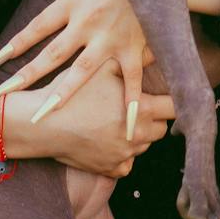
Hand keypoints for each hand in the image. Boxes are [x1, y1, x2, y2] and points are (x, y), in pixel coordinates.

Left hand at [0, 0, 146, 128]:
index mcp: (75, 1)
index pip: (36, 28)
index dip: (13, 47)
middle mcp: (88, 24)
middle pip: (50, 55)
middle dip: (24, 77)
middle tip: (1, 97)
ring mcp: (112, 39)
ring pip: (81, 73)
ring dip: (61, 95)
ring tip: (42, 116)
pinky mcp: (135, 48)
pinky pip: (131, 81)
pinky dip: (129, 103)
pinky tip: (124, 128)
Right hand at [11, 75, 174, 177]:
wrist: (45, 126)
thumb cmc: (73, 94)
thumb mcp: (102, 68)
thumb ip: (132, 60)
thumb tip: (154, 49)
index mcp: (141, 109)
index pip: (175, 108)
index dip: (173, 101)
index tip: (166, 97)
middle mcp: (138, 135)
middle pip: (162, 129)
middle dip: (154, 119)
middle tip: (138, 107)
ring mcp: (125, 155)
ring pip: (144, 146)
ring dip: (139, 136)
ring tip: (118, 121)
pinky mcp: (111, 169)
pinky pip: (127, 164)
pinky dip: (123, 155)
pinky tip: (110, 141)